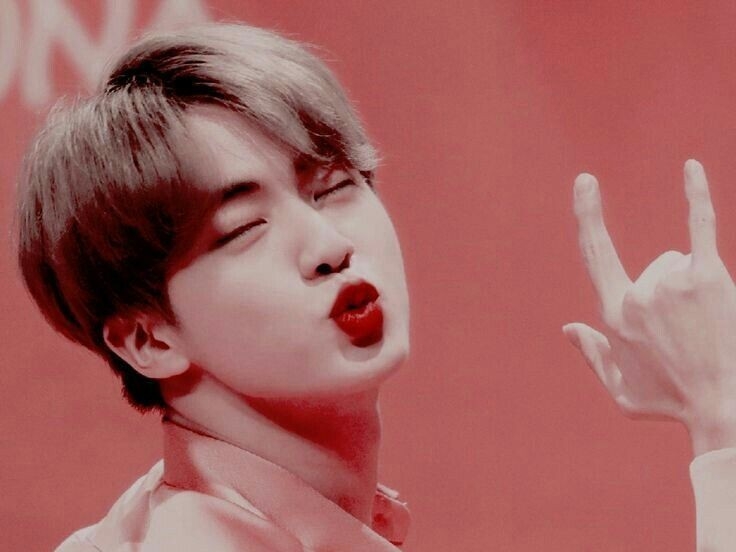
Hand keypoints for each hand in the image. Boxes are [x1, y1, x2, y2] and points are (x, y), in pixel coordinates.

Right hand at [564, 160, 735, 455]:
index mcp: (615, 314)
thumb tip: (568, 327)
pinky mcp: (707, 277)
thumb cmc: (672, 404)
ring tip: (707, 331)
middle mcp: (638, 293)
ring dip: (690, 290)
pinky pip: (699, 225)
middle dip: (668, 300)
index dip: (589, 214)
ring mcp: (672, 282)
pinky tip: (690, 168)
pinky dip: (695, 195)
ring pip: (677, 266)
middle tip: (689, 341)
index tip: (587, 182)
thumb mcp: (621, 391)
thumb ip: (592, 355)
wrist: (723, 407)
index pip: (596, 253)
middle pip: (652, 270)